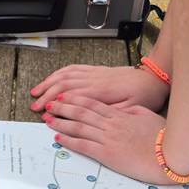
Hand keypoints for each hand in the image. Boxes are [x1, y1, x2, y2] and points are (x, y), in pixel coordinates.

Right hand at [30, 64, 169, 113]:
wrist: (153, 78)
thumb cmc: (145, 95)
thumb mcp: (132, 110)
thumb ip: (111, 113)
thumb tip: (92, 119)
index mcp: (102, 92)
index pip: (71, 98)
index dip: (56, 106)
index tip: (45, 115)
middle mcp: (94, 80)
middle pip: (63, 86)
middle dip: (46, 96)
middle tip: (35, 108)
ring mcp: (93, 73)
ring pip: (64, 76)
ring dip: (48, 83)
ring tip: (36, 92)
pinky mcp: (95, 70)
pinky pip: (73, 69)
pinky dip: (59, 73)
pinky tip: (52, 78)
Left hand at [42, 94, 170, 183]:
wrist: (169, 157)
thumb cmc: (163, 139)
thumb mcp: (149, 118)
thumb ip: (135, 112)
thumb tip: (127, 109)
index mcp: (121, 115)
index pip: (92, 103)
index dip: (75, 99)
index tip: (63, 96)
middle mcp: (111, 124)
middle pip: (81, 112)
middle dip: (62, 107)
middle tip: (49, 104)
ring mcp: (108, 138)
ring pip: (78, 127)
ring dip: (60, 122)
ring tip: (48, 119)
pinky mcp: (107, 154)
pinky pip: (83, 145)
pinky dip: (68, 141)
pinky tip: (58, 138)